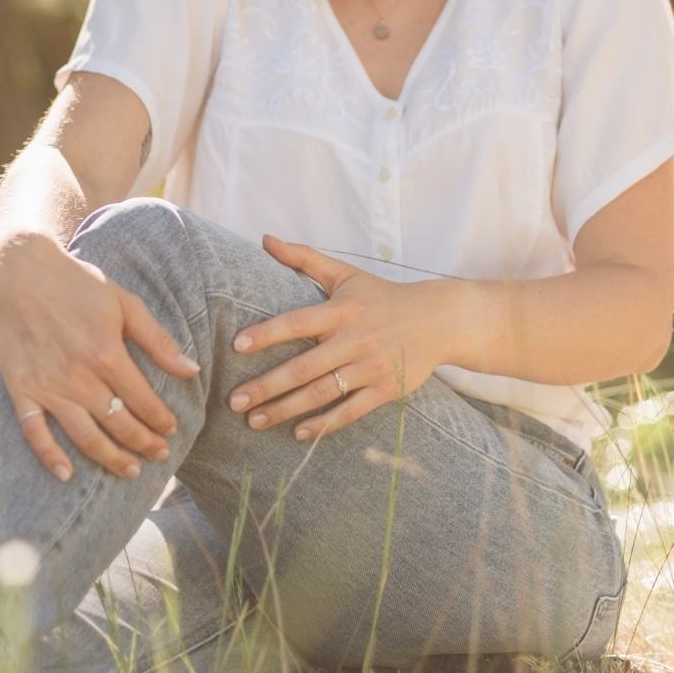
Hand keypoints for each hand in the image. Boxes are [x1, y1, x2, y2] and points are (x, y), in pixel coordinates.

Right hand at [0, 236, 200, 480]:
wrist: (23, 273)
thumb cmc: (78, 285)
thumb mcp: (125, 304)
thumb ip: (158, 341)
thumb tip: (192, 370)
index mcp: (106, 353)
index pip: (142, 400)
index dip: (160, 419)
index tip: (171, 430)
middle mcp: (77, 376)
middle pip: (118, 423)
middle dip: (143, 443)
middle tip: (158, 456)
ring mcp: (48, 386)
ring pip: (84, 436)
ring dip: (110, 458)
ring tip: (130, 471)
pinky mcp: (22, 390)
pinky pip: (34, 432)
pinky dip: (49, 456)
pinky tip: (66, 475)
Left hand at [227, 235, 446, 440]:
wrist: (439, 319)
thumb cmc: (383, 296)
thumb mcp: (345, 274)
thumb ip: (304, 258)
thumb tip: (265, 239)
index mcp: (342, 311)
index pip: (298, 321)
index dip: (267, 333)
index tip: (237, 346)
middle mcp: (355, 340)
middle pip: (304, 367)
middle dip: (267, 386)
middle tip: (234, 401)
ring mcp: (371, 367)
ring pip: (323, 393)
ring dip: (286, 409)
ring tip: (255, 420)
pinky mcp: (386, 389)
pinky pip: (351, 411)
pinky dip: (324, 425)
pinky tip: (298, 433)